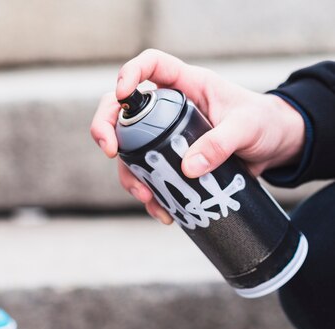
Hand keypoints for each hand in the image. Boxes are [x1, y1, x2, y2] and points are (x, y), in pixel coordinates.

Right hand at [90, 49, 305, 224]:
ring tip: (145, 196)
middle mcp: (167, 108)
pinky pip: (147, 176)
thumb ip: (221, 143)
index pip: (150, 66)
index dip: (130, 73)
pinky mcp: (168, 160)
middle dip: (105, 128)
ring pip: (128, 149)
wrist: (274, 147)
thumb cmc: (263, 123)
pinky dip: (149, 195)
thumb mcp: (247, 128)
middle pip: (121, 108)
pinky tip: (161, 211)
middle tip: (110, 151)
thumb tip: (189, 168)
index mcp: (185, 85)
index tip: (123, 94)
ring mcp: (163, 135)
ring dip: (128, 174)